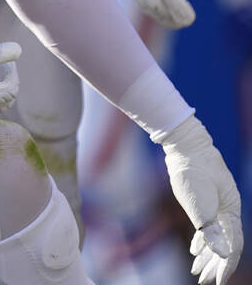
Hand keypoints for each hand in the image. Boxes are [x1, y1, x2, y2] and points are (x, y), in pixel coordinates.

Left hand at [160, 116, 242, 284]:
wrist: (185, 146)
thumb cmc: (192, 171)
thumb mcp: (198, 202)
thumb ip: (210, 229)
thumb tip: (222, 253)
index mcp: (231, 212)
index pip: (232, 247)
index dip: (225, 266)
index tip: (217, 281)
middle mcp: (226, 211)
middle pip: (224, 245)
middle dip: (214, 265)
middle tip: (204, 281)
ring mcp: (216, 206)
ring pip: (215, 237)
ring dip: (206, 255)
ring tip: (196, 271)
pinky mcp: (204, 201)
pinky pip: (206, 227)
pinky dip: (201, 240)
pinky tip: (194, 251)